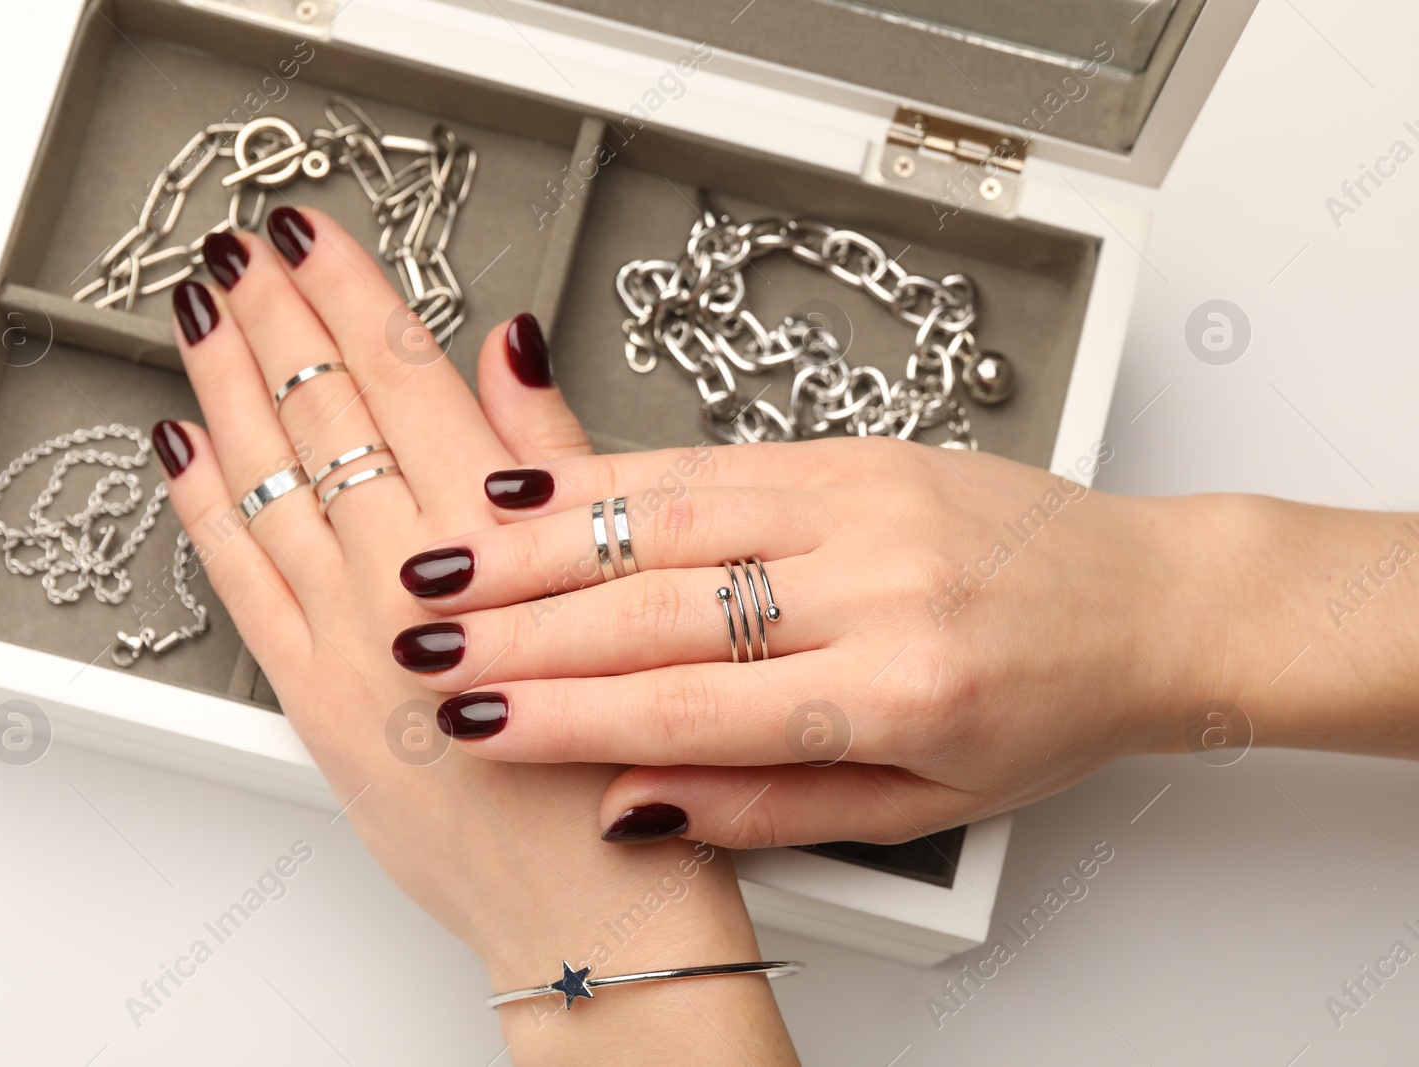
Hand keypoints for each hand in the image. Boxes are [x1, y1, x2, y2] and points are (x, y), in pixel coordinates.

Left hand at [158, 209, 796, 1062]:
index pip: (400, 377)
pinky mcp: (308, 700)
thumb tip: (513, 348)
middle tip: (239, 252)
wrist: (590, 911)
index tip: (312, 236)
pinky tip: (183, 444)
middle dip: (275, 315)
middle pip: (324, 410)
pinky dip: (204, 504)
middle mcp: (409, 578)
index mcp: (494, 541)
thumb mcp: (622, 590)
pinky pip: (235, 579)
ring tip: (197, 312)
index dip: (348, 293)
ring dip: (228, 382)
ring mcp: (345, 638)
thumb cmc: (630, 761)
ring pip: (269, 477)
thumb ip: (561, 462)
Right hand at [391, 426, 1306, 846]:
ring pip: (666, 516)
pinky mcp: (852, 447)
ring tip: (441, 560)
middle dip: (522, 629)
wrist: (1149, 599)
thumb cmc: (1048, 710)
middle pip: (658, 606)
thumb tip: (631, 804)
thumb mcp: (925, 807)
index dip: (566, 719)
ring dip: (540, 540)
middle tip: (420, 642)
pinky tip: (532, 483)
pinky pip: (706, 460)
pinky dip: (609, 474)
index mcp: (899, 693)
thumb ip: (769, 806)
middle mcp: (875, 584)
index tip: (472, 724)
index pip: (690, 708)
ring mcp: (862, 499)